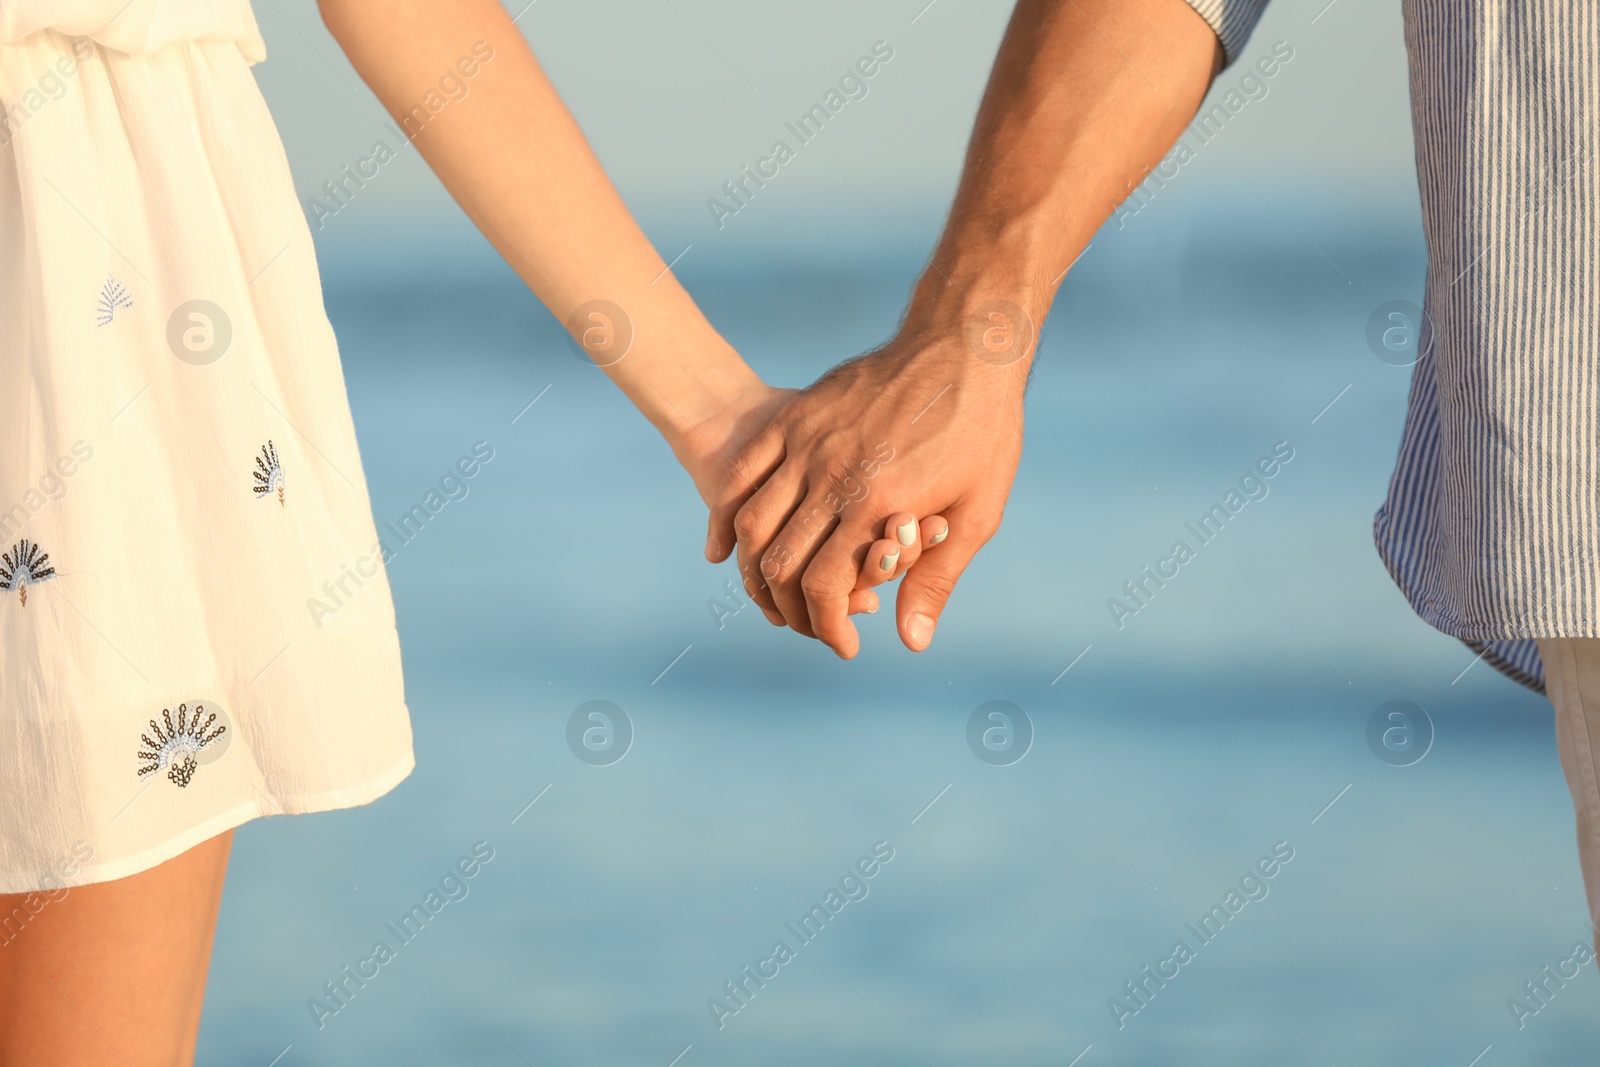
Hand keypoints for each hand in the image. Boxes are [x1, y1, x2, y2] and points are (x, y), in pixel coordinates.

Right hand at [705, 327, 1025, 657]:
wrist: (965, 344)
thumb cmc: (982, 432)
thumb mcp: (978, 512)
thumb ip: (937, 579)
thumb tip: (911, 642)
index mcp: (878, 503)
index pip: (825, 585)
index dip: (826, 625)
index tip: (841, 644)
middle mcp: (835, 474)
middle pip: (779, 561)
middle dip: (787, 607)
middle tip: (805, 624)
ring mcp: (810, 442)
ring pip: (753, 521)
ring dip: (752, 569)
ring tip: (768, 593)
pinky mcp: (797, 417)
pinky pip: (744, 472)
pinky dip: (727, 515)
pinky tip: (725, 546)